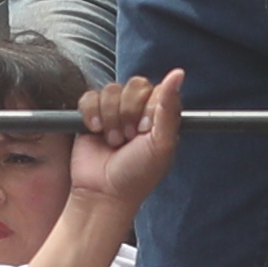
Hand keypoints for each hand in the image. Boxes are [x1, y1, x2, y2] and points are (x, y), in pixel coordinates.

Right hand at [71, 71, 184, 218]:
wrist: (104, 193)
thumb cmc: (137, 175)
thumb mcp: (161, 144)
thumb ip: (169, 108)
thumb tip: (178, 73)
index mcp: (160, 115)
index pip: (158, 89)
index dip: (148, 107)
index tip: (144, 130)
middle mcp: (139, 110)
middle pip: (134, 85)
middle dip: (129, 113)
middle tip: (129, 137)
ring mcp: (114, 111)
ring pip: (111, 90)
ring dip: (111, 117)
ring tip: (113, 141)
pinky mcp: (91, 114)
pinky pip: (89, 97)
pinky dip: (91, 113)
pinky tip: (95, 131)